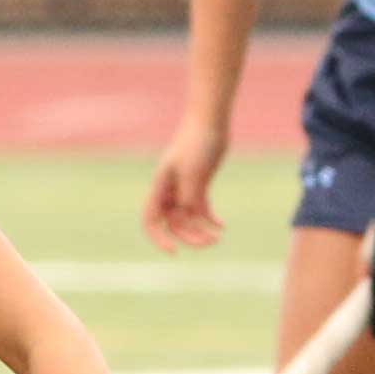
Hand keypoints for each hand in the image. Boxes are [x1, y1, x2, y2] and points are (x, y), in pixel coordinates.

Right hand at [143, 123, 227, 252]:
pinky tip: (222, 226)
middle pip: (172, 224)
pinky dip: (210, 219)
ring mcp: (184, 188)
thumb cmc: (197, 142)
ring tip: (218, 237)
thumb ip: (189, 195)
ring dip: (201, 230)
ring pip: (188, 219)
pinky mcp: (199, 185)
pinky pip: (201, 209)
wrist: (210, 122)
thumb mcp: (193, 171)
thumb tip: (189, 216)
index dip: (158, 238)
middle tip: (209, 242)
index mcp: (161, 186)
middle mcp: (169, 190)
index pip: (151, 219)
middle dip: (189, 236)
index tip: (173, 251)